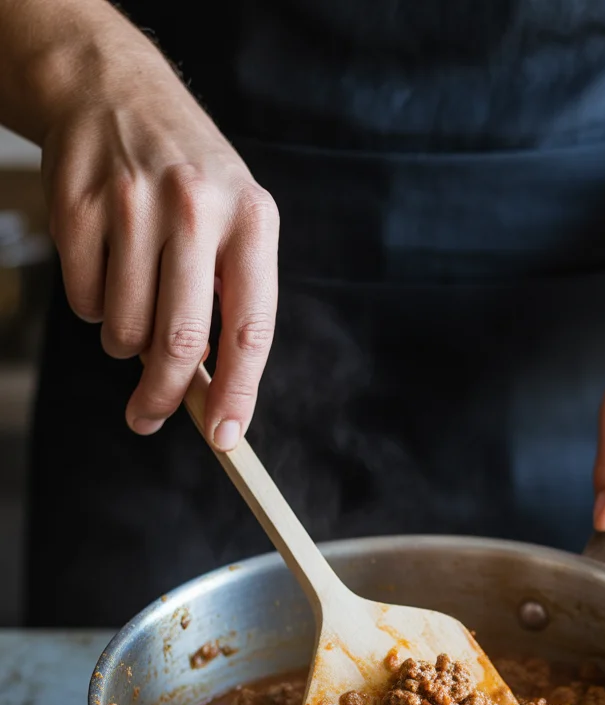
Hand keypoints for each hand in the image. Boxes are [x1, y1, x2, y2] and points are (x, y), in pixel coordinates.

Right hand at [42, 47, 278, 448]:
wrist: (113, 88)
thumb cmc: (187, 178)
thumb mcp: (233, 221)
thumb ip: (230, 300)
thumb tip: (214, 395)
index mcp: (251, 220)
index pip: (251, 329)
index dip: (239, 393)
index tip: (225, 439)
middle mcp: (196, 209)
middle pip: (180, 341)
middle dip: (163, 396)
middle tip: (147, 417)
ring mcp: (132, 204)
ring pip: (125, 329)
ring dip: (125, 344)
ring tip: (133, 311)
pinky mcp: (77, 205)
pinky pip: (84, 300)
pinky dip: (94, 308)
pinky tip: (106, 270)